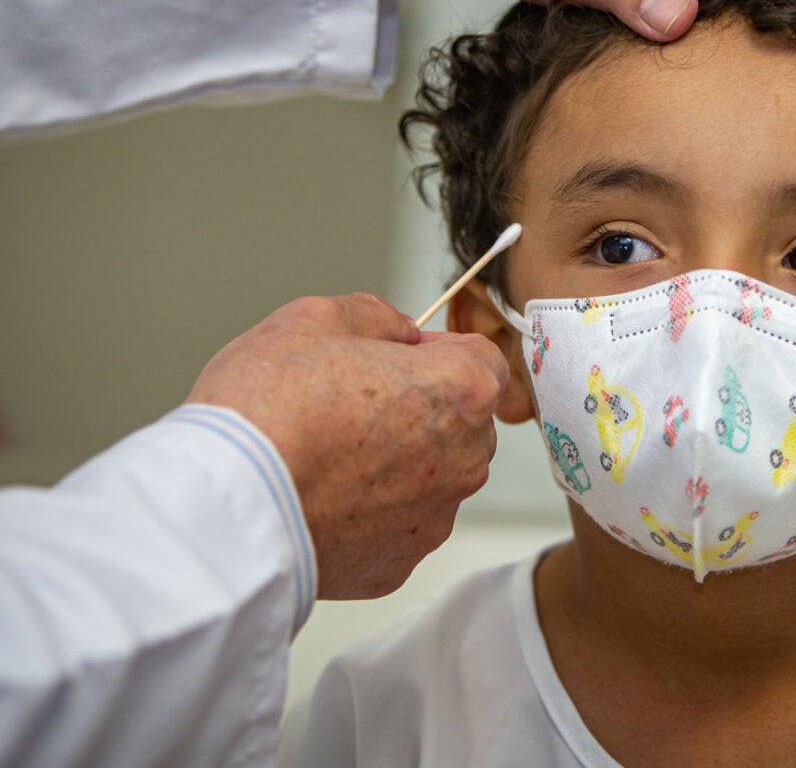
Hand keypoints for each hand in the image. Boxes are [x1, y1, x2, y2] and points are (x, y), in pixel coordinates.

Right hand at [185, 293, 507, 598]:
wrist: (225, 505)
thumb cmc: (267, 410)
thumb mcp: (316, 319)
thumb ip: (378, 317)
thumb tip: (401, 332)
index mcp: (462, 392)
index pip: (483, 360)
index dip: (438, 353)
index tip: (397, 356)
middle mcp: (465, 460)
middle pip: (460, 423)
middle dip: (419, 410)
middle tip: (348, 405)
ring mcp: (434, 518)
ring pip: (430, 478)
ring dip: (396, 465)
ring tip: (325, 455)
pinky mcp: (398, 564)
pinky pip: (394, 526)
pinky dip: (367, 513)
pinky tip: (319, 498)